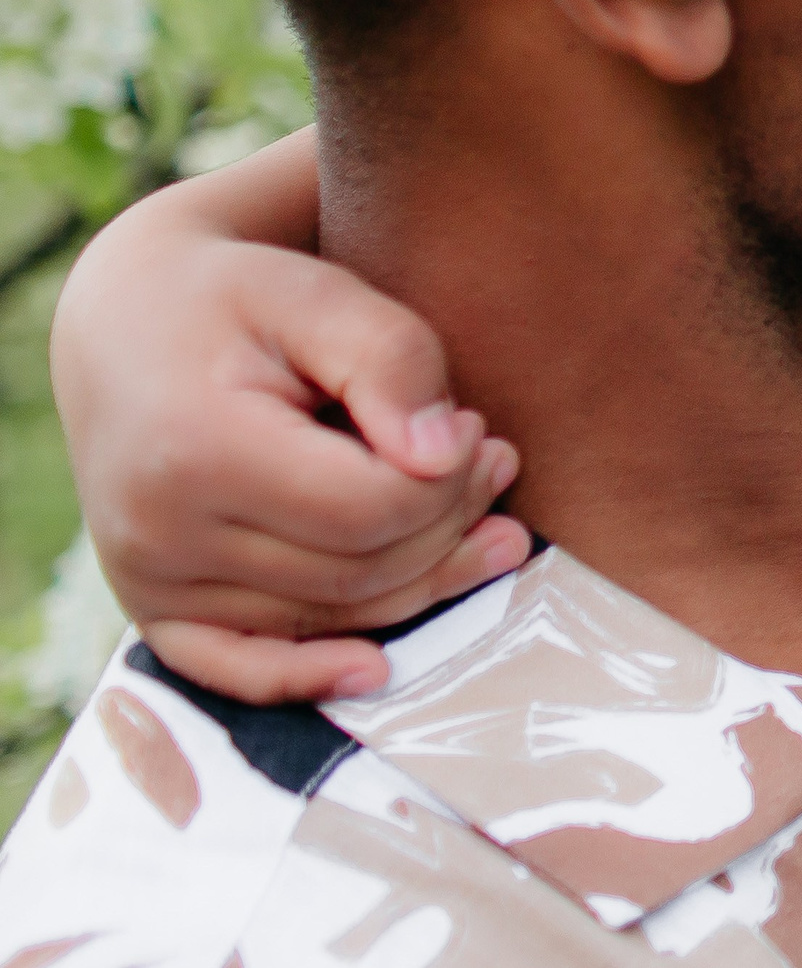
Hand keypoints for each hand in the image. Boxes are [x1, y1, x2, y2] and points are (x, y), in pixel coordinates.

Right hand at [50, 127, 529, 703]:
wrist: (131, 323)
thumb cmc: (242, 299)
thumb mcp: (319, 294)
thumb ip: (393, 358)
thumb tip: (444, 458)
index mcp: (197, 450)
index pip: (371, 507)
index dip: (451, 477)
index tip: (476, 425)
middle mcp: (159, 532)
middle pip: (360, 568)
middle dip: (452, 522)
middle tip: (499, 461)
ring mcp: (150, 580)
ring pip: (329, 614)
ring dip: (424, 577)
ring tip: (486, 517)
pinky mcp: (153, 607)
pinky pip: (235, 670)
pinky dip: (309, 677)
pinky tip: (377, 668)